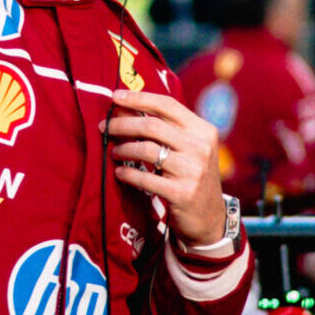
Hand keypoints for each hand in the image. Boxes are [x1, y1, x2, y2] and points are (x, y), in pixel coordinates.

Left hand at [107, 88, 228, 249]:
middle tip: (104, 127)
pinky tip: (120, 172)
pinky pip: (145, 178)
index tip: (115, 97)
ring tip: (115, 152)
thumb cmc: (192, 175)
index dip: (139, 98)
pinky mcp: (183, 193)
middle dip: (122, 124)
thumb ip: (164, 128)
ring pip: (146, 150)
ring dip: (123, 149)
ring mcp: (193, 171)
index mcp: (203, 130)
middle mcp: (201, 147)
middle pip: (151, 126)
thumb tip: (124, 107)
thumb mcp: (188, 148)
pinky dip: (127, 174)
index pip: (167, 105)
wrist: (209, 217)